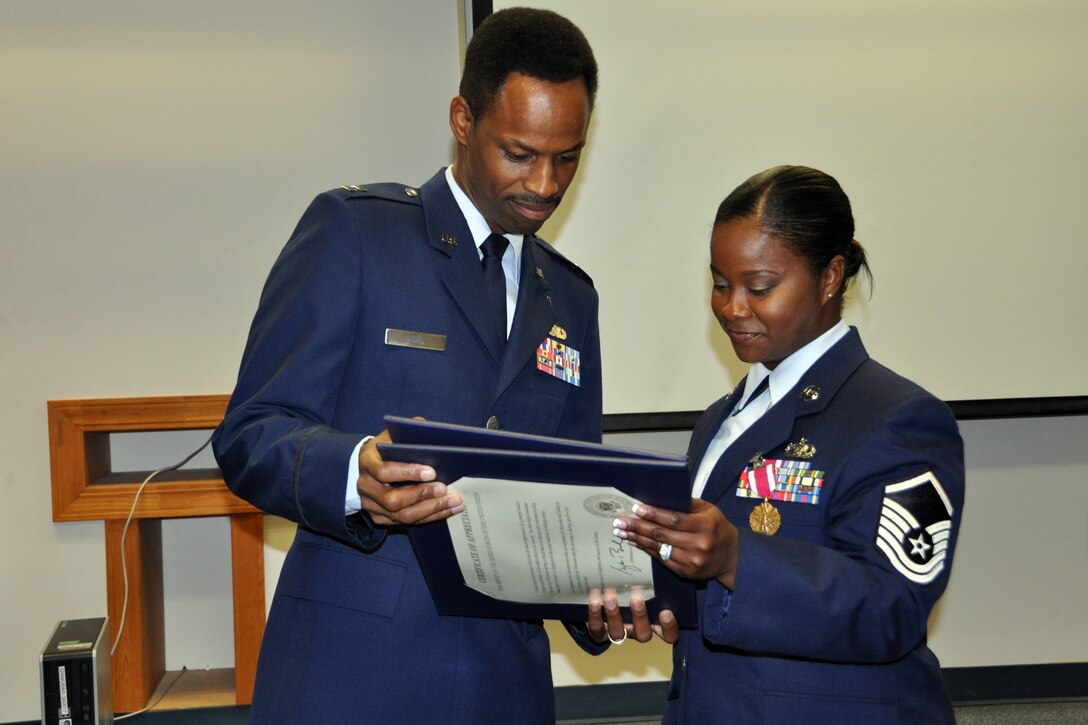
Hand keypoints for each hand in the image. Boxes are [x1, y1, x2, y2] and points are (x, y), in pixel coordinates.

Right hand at [357, 429, 462, 525]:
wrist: (364, 467)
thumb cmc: (384, 449)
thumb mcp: (392, 436)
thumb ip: (408, 432)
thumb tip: (430, 430)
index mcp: (367, 462)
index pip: (384, 471)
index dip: (407, 473)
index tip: (431, 472)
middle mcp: (366, 486)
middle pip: (393, 499)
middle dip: (422, 495)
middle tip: (445, 489)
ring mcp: (370, 505)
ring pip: (401, 516)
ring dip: (431, 510)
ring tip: (454, 502)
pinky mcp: (379, 518)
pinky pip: (405, 522)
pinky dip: (428, 517)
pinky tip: (446, 510)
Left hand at [587, 589, 678, 645]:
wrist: (602, 600)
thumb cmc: (629, 588)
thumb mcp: (641, 585)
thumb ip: (647, 580)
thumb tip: (650, 558)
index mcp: (653, 622)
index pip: (668, 633)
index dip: (669, 627)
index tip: (666, 612)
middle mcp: (636, 630)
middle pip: (643, 634)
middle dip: (640, 616)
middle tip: (637, 599)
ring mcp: (618, 632)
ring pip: (618, 632)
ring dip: (614, 614)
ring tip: (610, 597)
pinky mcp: (599, 632)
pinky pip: (597, 628)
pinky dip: (595, 615)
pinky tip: (594, 602)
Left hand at [613, 498, 740, 588]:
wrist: (731, 558)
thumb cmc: (717, 527)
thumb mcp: (708, 510)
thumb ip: (686, 504)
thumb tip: (659, 497)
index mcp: (704, 526)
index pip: (674, 519)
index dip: (653, 514)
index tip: (636, 508)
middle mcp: (698, 545)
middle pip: (662, 535)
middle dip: (637, 527)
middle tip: (619, 521)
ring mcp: (691, 561)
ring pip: (658, 548)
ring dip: (637, 539)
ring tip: (621, 532)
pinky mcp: (685, 573)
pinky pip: (661, 559)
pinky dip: (646, 549)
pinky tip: (634, 542)